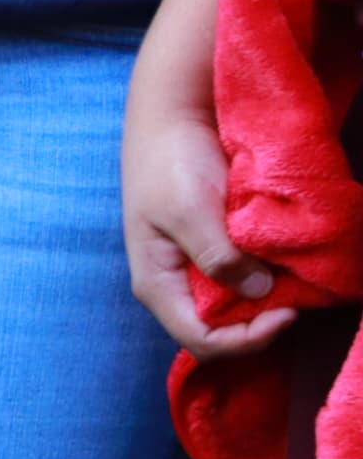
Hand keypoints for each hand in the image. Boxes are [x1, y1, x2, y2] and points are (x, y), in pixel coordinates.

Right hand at [127, 94, 294, 359]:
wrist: (173, 117)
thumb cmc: (169, 163)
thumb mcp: (190, 209)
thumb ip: (219, 256)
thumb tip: (259, 291)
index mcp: (159, 284)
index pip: (203, 340)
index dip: (247, 338)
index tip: (288, 311)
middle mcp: (176, 285)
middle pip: (221, 330)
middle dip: (261, 321)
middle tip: (300, 294)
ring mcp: (195, 268)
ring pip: (235, 306)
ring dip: (268, 298)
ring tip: (296, 276)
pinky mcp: (214, 249)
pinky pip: (243, 278)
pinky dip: (268, 275)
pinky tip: (285, 258)